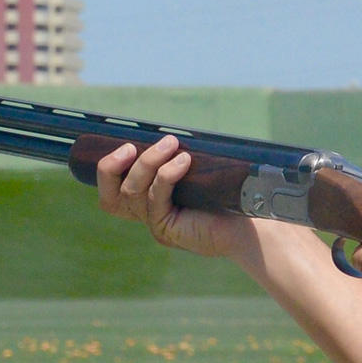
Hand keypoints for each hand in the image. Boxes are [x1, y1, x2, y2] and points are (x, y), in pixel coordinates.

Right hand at [95, 135, 248, 257]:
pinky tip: (184, 160)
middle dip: (111, 167)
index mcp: (148, 202)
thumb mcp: (196, 169)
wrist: (253, 221)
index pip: (111, 192)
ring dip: (148, 162)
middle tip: (130, 146)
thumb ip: (176, 156)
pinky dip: (167, 175)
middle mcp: (147, 216)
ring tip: (171, 143)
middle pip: (110, 197)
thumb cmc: (227, 192)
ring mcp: (156, 224)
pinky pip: (156, 199)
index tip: (125, 145)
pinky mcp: (168, 229)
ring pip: (133, 192)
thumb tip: (167, 133)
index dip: (107, 170)